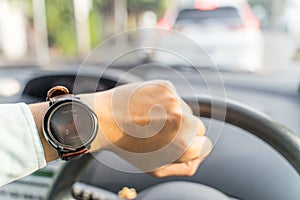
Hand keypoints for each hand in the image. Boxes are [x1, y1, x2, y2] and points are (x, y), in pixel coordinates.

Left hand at [87, 80, 212, 176]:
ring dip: (175, 116)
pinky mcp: (166, 86)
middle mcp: (183, 120)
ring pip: (187, 111)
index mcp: (183, 144)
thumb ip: (184, 166)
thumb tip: (199, 155)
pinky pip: (175, 97)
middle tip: (163, 133)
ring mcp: (175, 100)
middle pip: (199, 128)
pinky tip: (149, 108)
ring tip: (152, 120)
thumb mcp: (156, 168)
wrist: (104, 119)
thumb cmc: (127, 146)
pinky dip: (165, 103)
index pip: (205, 146)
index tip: (177, 144)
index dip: (191, 147)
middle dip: (185, 132)